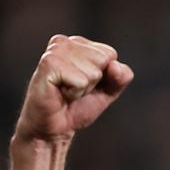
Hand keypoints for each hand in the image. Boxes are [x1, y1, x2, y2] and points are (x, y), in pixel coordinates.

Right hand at [14, 35, 133, 143]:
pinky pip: (81, 81)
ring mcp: (54, 51)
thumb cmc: (78, 106)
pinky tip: (60, 93)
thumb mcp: (108, 90)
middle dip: (95, 81)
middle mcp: (64, 42)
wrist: (55, 127)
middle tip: (75, 89)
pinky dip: (75, 93)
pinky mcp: (49, 64)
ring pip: (94, 71)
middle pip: (104, 60)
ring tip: (66, 91)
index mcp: (77, 43)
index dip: (104, 76)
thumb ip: (121, 77)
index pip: (110, 54)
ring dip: (84, 88)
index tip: (85, 83)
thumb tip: (114, 65)